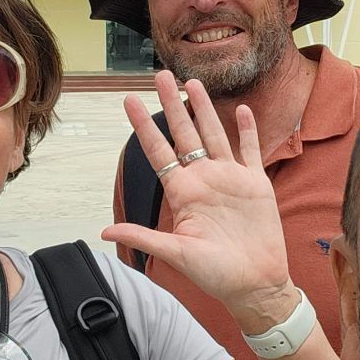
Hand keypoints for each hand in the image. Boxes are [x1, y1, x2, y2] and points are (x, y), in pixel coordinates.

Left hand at [102, 72, 296, 331]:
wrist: (255, 284)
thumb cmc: (215, 274)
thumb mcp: (176, 255)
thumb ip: (143, 238)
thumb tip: (104, 233)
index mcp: (183, 193)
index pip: (159, 151)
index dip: (144, 126)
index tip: (128, 100)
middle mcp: (204, 180)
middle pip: (185, 133)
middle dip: (172, 104)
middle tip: (161, 75)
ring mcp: (230, 179)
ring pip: (215, 134)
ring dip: (205, 109)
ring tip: (193, 83)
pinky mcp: (255, 184)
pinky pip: (251, 151)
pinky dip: (247, 131)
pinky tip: (241, 110)